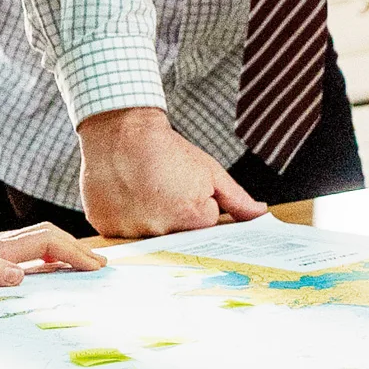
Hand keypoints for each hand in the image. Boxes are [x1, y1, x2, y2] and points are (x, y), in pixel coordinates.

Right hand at [78, 106, 266, 236]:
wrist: (123, 131)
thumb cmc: (168, 149)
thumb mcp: (209, 170)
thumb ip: (237, 199)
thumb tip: (260, 215)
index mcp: (192, 218)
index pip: (203, 228)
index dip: (197, 207)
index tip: (184, 190)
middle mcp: (161, 231)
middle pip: (175, 237)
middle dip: (173, 218)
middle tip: (162, 190)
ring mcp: (132, 231)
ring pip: (147, 236)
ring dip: (147, 219)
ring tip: (142, 191)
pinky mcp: (107, 228)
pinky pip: (121, 233)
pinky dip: (124, 218)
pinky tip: (125, 196)